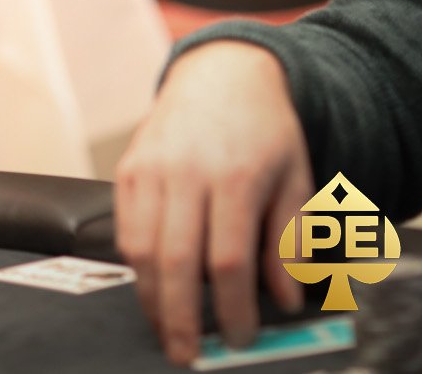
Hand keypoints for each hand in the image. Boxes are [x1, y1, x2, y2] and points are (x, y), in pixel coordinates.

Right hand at [115, 41, 312, 365]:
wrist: (222, 75)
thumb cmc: (265, 131)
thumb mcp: (297, 181)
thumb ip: (289, 242)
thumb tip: (284, 298)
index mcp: (237, 176)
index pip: (228, 258)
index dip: (233, 307)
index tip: (240, 337)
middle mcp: (186, 171)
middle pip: (174, 260)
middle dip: (180, 317)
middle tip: (187, 353)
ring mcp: (150, 168)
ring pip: (139, 249)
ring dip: (151, 299)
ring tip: (168, 329)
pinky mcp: (126, 169)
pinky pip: (124, 229)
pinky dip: (135, 266)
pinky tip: (153, 287)